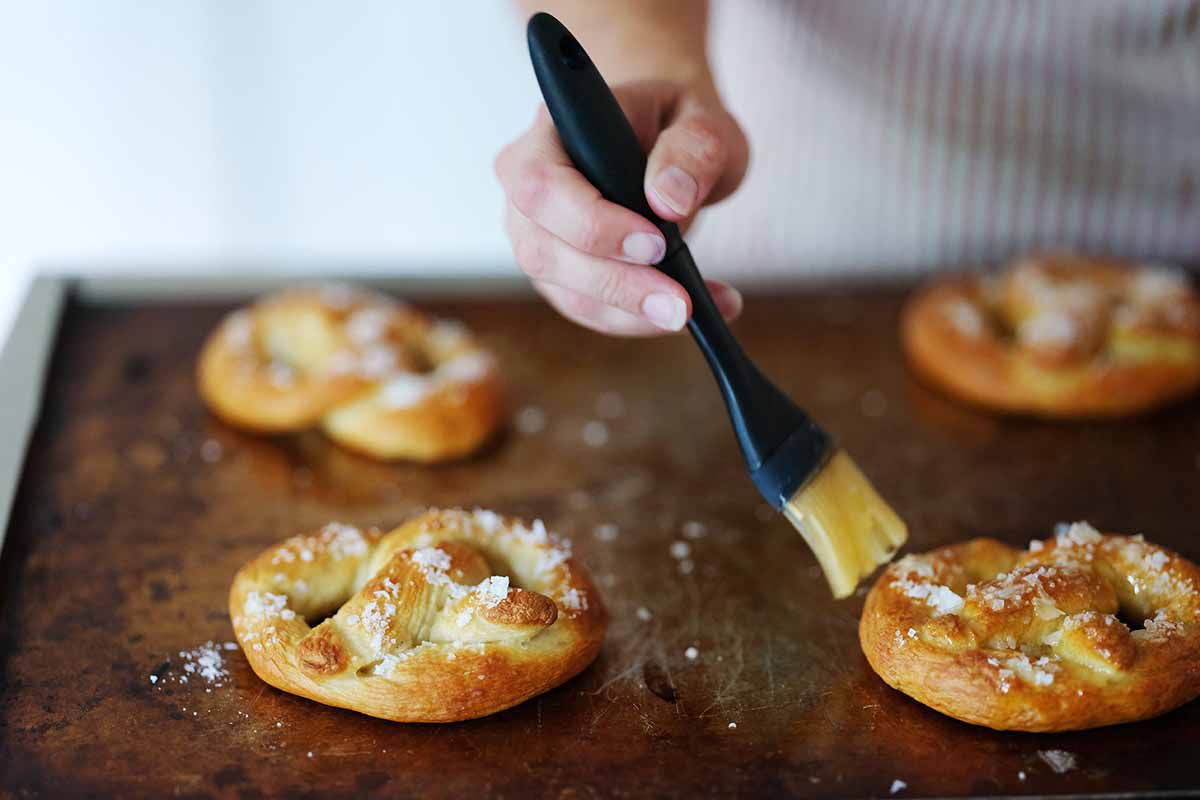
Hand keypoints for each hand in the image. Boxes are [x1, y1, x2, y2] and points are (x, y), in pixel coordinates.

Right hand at [495, 80, 748, 335]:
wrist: (665, 142)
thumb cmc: (674, 122)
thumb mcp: (699, 118)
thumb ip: (692, 148)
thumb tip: (669, 199)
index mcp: (548, 135)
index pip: (542, 186)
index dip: (592, 224)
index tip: (655, 243)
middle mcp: (526, 191)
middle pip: (544, 252)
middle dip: (616, 284)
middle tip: (680, 304)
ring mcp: (538, 239)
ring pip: (567, 292)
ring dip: (633, 312)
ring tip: (695, 308)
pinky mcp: (562, 278)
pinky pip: (592, 311)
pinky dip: (642, 320)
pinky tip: (693, 308)